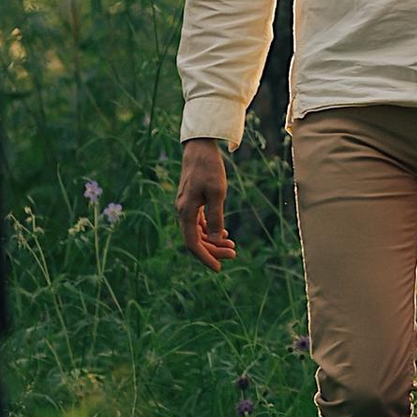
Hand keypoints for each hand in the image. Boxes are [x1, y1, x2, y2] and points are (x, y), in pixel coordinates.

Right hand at [178, 139, 235, 270]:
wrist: (199, 147)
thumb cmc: (209, 168)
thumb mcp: (217, 193)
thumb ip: (216, 217)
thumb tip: (216, 240)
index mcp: (186, 212)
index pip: (193, 244)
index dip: (205, 258)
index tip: (219, 268)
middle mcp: (182, 212)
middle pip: (196, 240)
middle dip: (214, 250)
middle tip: (234, 254)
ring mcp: (186, 207)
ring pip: (198, 232)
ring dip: (213, 241)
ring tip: (231, 246)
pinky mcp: (191, 201)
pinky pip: (198, 223)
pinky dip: (210, 230)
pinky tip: (223, 234)